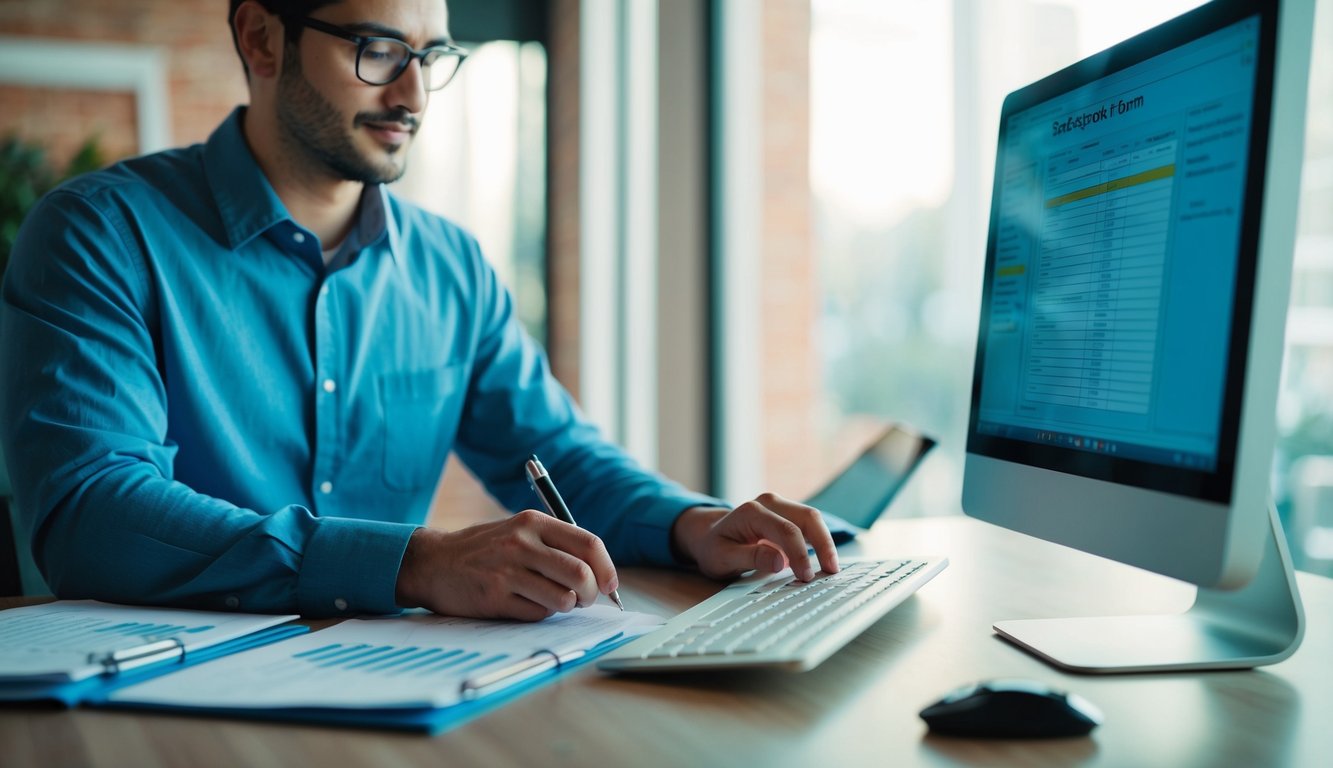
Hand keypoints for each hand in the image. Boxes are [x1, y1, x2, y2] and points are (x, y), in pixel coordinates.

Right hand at [395, 510, 619, 620]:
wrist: (433, 563)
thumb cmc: (485, 550)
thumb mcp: (519, 532)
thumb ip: (555, 545)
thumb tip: (599, 572)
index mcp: (533, 522)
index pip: (589, 544)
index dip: (606, 569)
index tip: (609, 585)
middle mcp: (522, 543)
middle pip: (581, 574)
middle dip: (591, 594)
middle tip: (583, 599)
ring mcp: (507, 571)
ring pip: (563, 599)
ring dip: (565, 606)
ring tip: (552, 600)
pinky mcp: (494, 598)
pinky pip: (537, 615)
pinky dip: (540, 614)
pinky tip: (524, 604)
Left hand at [670, 493, 838, 581]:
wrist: (708, 536)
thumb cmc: (714, 548)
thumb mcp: (723, 558)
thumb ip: (751, 558)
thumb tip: (780, 562)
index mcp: (752, 511)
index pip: (786, 531)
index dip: (800, 554)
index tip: (807, 577)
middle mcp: (769, 503)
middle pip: (807, 517)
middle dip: (823, 544)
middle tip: (832, 571)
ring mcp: (780, 506)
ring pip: (812, 518)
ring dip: (825, 542)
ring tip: (833, 569)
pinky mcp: (787, 515)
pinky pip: (809, 525)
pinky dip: (820, 541)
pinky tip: (825, 562)